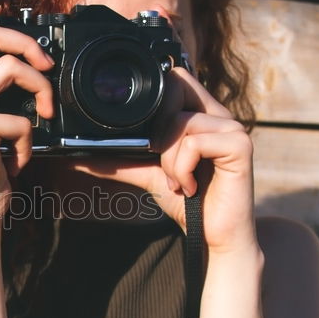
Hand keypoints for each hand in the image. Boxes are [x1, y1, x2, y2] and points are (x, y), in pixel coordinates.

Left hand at [73, 69, 256, 254]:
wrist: (214, 239)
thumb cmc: (187, 204)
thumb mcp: (147, 175)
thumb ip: (118, 160)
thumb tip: (77, 157)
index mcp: (202, 115)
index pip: (174, 78)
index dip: (155, 99)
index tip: (148, 142)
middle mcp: (220, 116)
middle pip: (175, 87)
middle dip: (158, 132)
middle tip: (161, 163)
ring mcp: (233, 128)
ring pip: (181, 123)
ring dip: (168, 161)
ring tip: (178, 184)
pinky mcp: (241, 145)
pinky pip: (194, 144)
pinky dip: (182, 170)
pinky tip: (190, 188)